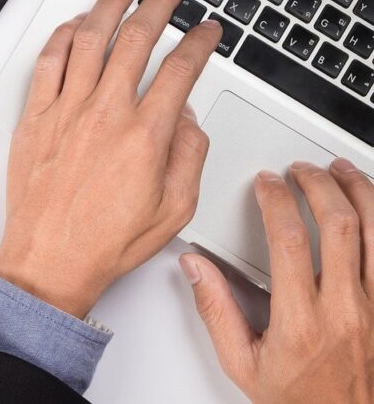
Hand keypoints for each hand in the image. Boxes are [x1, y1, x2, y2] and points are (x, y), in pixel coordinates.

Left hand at [0, 0, 222, 317]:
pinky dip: (61, 34)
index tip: (208, 29)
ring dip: (110, 3)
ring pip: (89, 37)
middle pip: (136, 37)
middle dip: (160, 0)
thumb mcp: (174, 208)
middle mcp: (104, 114)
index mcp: (144, 135)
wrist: (50, 260)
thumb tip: (186, 116)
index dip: (200, 41)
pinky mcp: (34, 117)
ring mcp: (65, 111)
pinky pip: (47, 61)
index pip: (180, 69)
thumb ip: (188, 154)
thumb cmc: (104, 241)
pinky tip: (74, 22)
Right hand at [181, 160, 373, 403]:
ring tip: (343, 172)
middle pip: (341, 225)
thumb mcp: (241, 361)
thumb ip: (216, 308)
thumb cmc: (298, 398)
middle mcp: (345, 310)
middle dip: (319, 185)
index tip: (266, 184)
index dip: (276, 200)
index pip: (290, 239)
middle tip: (302, 171)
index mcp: (301, 321)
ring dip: (361, 193)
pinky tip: (373, 208)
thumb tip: (196, 267)